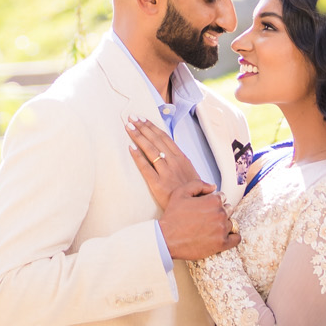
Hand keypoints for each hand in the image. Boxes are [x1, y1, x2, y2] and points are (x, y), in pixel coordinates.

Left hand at [125, 117, 238, 261]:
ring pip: (150, 150)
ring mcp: (166, 172)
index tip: (143, 118)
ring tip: (128, 126)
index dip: (153, 127)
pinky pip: (146, 168)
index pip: (164, 138)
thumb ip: (180, 162)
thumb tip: (170, 152)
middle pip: (155, 140)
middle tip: (131, 117)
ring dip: (138, 136)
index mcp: (182, 158)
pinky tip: (130, 147)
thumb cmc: (193, 193)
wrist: (196, 209)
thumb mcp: (190, 174)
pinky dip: (138, 156)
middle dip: (143, 127)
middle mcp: (174, 162)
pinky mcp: (158, 184)